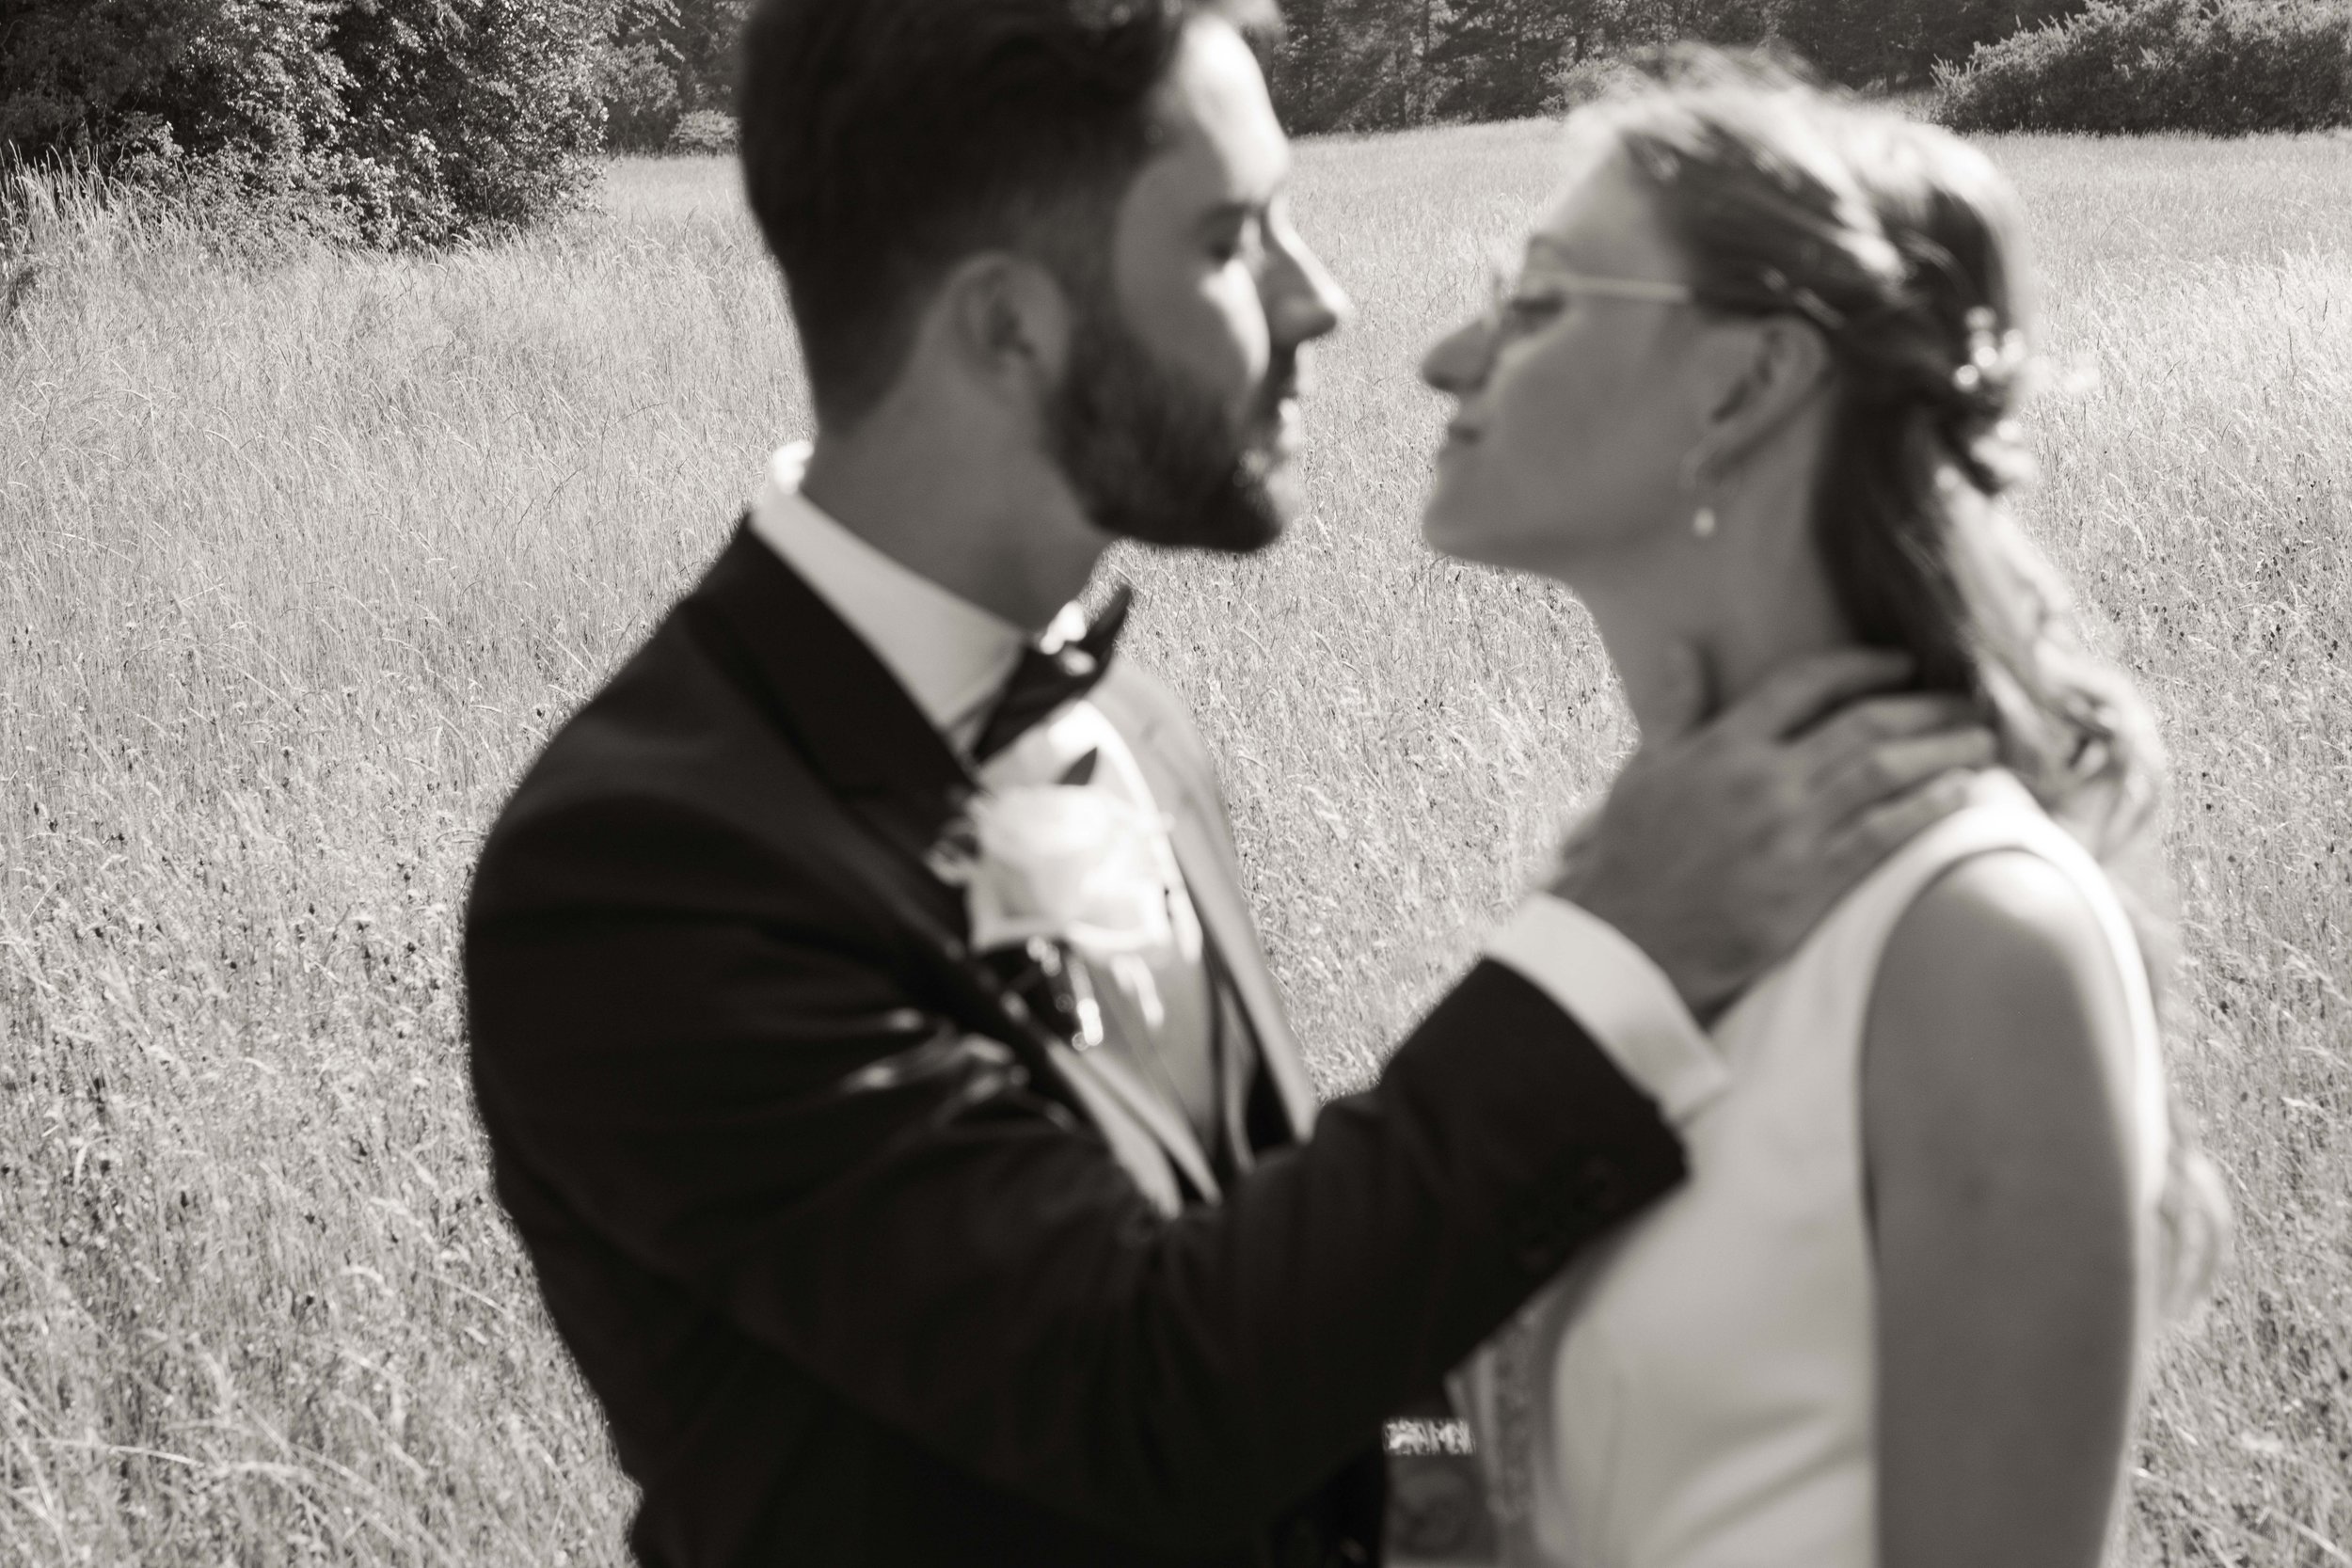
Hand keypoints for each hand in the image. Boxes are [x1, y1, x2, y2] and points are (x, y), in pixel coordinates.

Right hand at [1551, 646, 1995, 1021]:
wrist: (1628, 943)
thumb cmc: (1629, 857)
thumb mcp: (1641, 772)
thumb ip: (1675, 709)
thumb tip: (1685, 649)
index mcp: (1722, 747)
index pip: (1804, 683)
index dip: (1860, 665)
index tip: (1899, 662)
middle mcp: (1764, 781)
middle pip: (1864, 725)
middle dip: (1923, 709)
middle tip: (1965, 700)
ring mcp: (1791, 834)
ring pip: (1886, 775)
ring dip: (1942, 752)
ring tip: (1981, 741)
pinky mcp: (1810, 885)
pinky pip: (1884, 836)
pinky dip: (1928, 809)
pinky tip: (1961, 793)